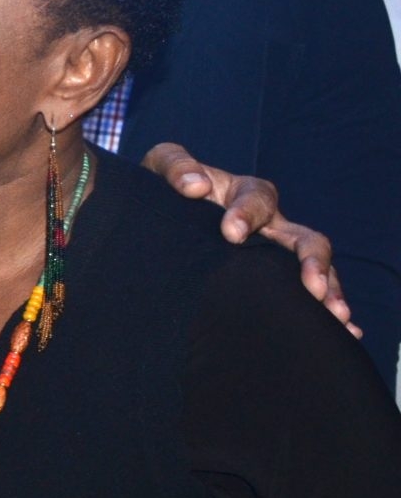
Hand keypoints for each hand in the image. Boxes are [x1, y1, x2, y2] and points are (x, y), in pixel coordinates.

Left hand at [142, 143, 358, 335]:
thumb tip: (196, 187)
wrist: (154, 222)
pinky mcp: (267, 280)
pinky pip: (303, 294)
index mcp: (243, 194)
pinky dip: (325, 309)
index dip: (248, 214)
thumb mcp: (161, 168)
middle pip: (304, 238)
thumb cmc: (162, 191)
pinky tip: (344, 331)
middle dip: (311, 261)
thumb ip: (175, 167)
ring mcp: (273, 254)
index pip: (258, 198)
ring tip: (335, 315)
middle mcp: (268, 224)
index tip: (231, 233)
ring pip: (313, 269)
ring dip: (328, 289)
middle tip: (312, 286)